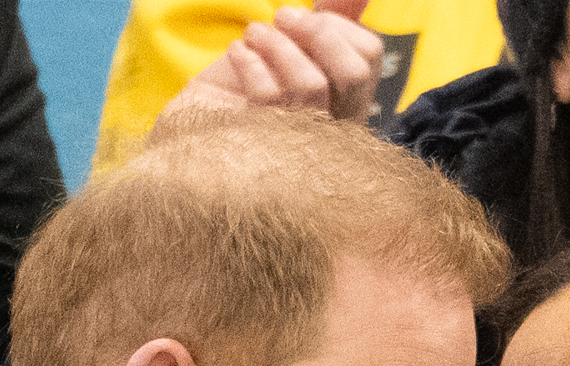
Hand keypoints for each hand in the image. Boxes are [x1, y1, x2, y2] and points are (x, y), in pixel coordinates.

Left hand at [160, 0, 383, 126]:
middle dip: (317, 31)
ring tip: (253, 34)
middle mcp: (333, 128)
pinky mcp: (262, 144)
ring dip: (277, 44)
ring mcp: (301, 140)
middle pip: (354, 73)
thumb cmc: (252, 83)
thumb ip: (332, 17)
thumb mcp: (296, 44)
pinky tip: (237, 53)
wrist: (199, 121)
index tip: (304, 16)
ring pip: (310, 84)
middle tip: (282, 17)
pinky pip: (268, 96)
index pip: (369, 56)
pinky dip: (249, 61)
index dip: (338, 24)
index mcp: (348, 103)